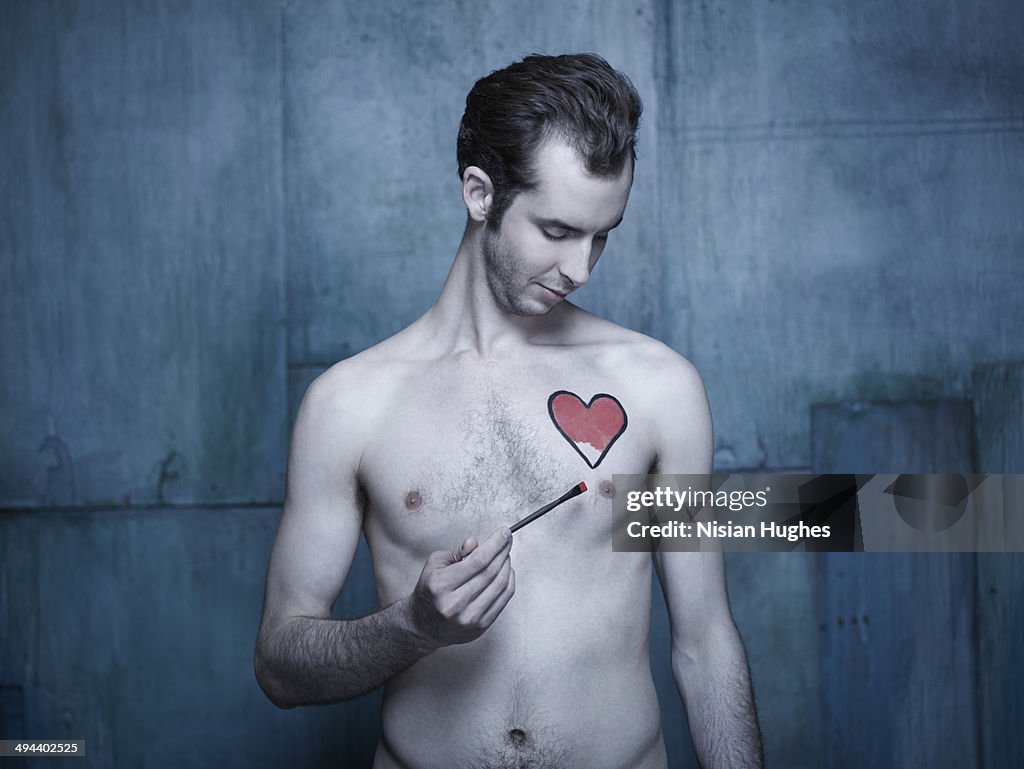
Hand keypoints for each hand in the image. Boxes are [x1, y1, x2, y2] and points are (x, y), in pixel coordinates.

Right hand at [408, 527, 515, 646]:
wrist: (424, 627)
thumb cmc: (429, 591)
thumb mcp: (434, 565)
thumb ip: (456, 552)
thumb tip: (475, 542)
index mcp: (442, 585)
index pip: (478, 560)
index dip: (495, 544)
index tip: (504, 533)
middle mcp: (456, 604)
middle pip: (490, 572)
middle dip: (503, 552)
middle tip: (507, 540)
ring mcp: (470, 618)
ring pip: (500, 585)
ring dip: (507, 566)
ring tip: (505, 555)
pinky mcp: (481, 626)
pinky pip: (503, 599)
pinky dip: (509, 582)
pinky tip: (506, 571)